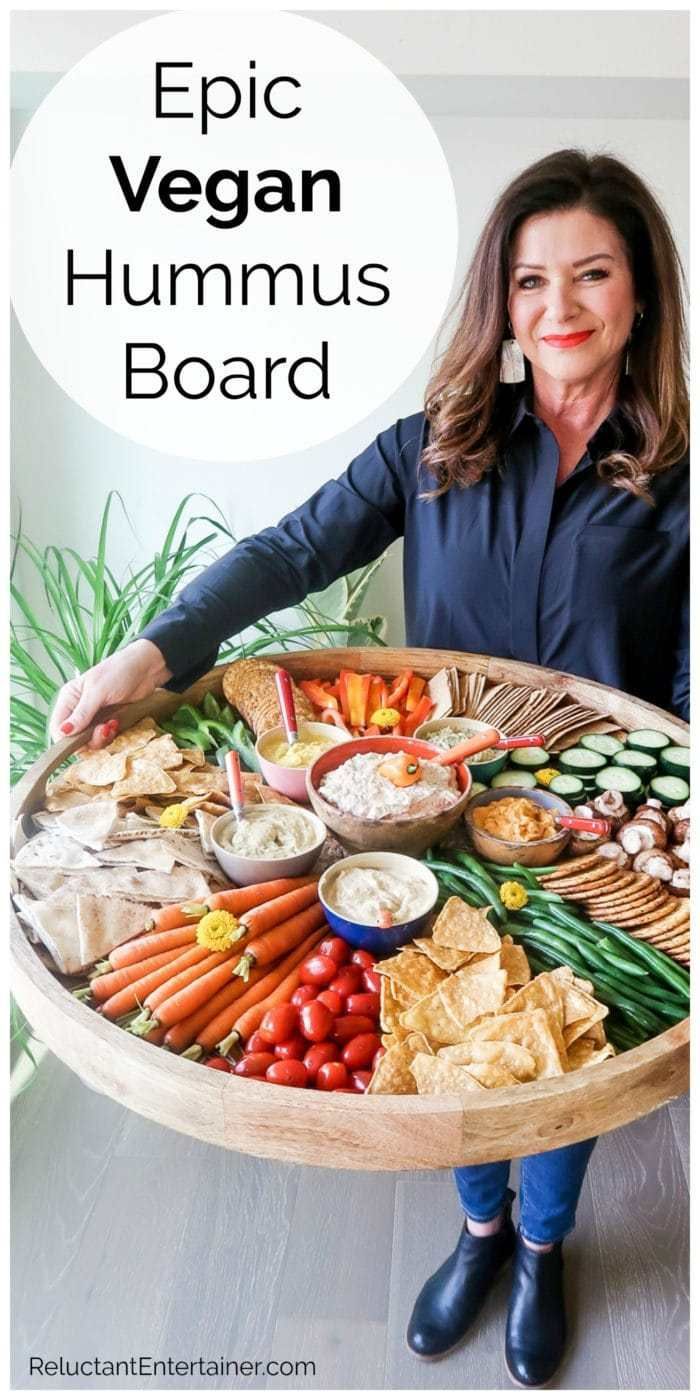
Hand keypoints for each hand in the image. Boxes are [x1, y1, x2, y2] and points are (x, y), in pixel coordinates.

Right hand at [49, 640, 171, 746]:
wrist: (146, 668)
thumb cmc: (119, 671)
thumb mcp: (98, 691)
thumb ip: (82, 713)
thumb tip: (64, 731)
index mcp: (69, 699)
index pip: (57, 728)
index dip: (66, 739)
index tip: (81, 740)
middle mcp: (78, 710)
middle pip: (74, 739)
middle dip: (88, 740)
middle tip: (103, 729)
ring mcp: (94, 718)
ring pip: (89, 742)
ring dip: (101, 738)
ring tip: (112, 724)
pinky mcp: (108, 722)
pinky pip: (104, 738)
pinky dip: (110, 735)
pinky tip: (116, 723)